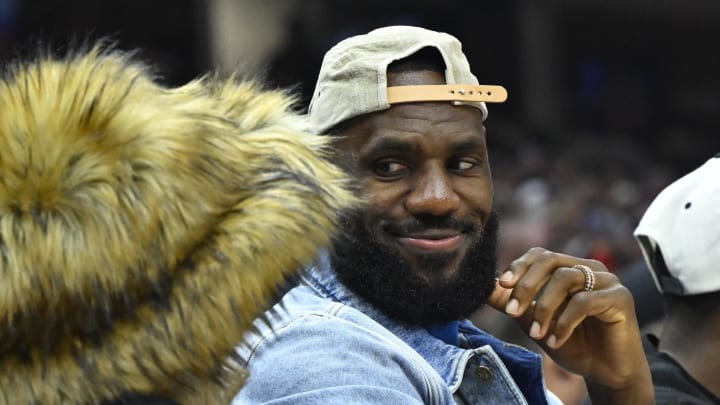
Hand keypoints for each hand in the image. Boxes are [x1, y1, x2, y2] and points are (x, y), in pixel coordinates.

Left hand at [486, 247, 652, 403]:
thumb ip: (512, 303)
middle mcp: (589, 268)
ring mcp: (607, 280)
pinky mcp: (621, 297)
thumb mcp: (535, 322)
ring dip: (544, 308)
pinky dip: (564, 322)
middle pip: (551, 260)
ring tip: (535, 334)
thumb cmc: (574, 344)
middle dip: (526, 285)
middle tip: (511, 311)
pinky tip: (555, 341)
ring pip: (565, 278)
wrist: (607, 373)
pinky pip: (584, 302)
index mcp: (570, 268)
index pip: (541, 255)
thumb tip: (484, 288)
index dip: (519, 266)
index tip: (502, 285)